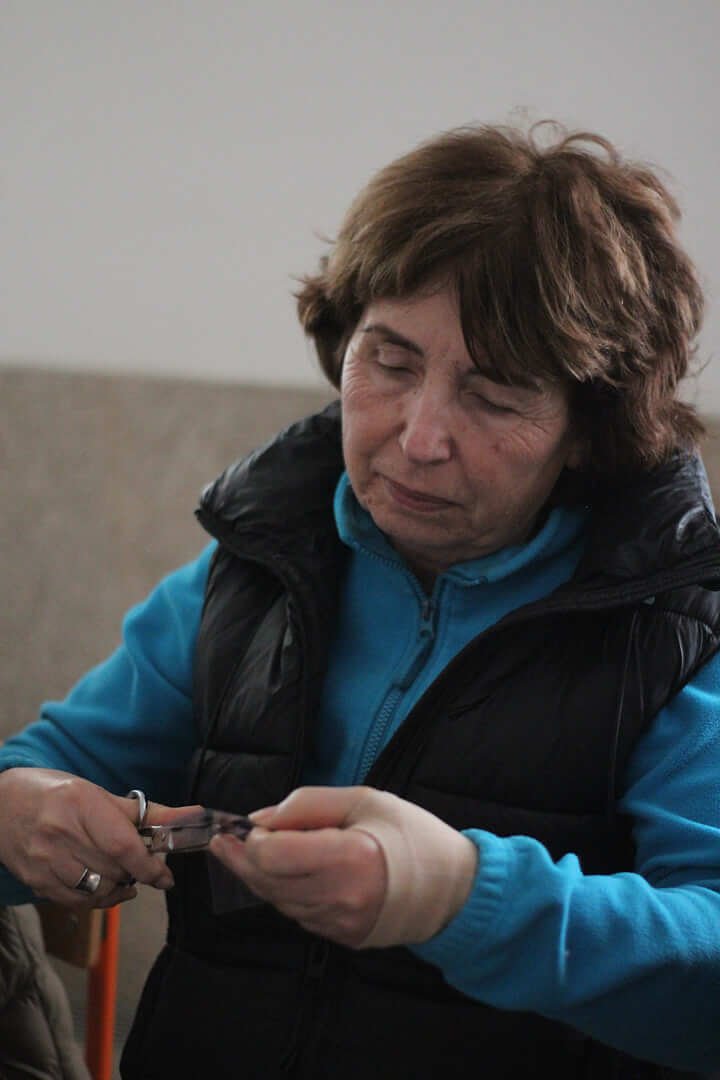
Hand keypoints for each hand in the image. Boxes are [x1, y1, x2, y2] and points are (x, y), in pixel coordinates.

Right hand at [0, 767, 199, 908]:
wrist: (0, 805)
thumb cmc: (56, 794)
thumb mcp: (98, 794)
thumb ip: (143, 812)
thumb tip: (188, 817)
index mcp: (82, 804)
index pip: (123, 847)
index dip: (149, 867)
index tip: (164, 876)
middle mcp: (61, 833)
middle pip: (114, 871)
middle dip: (135, 873)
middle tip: (142, 864)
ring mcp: (45, 860)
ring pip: (97, 891)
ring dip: (119, 888)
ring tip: (123, 875)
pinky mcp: (36, 882)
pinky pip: (77, 902)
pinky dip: (98, 899)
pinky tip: (104, 886)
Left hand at [210, 786, 477, 947]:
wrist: (454, 888)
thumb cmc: (412, 834)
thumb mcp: (364, 800)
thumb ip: (309, 804)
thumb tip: (259, 819)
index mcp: (349, 858)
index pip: (273, 857)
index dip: (252, 841)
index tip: (246, 826)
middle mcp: (341, 898)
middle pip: (267, 883)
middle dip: (241, 860)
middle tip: (225, 840)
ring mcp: (341, 924)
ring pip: (278, 902)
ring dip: (261, 878)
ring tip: (254, 853)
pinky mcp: (343, 939)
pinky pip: (299, 914)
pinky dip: (286, 893)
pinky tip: (288, 874)